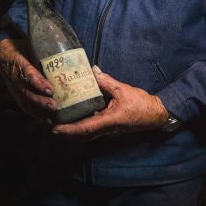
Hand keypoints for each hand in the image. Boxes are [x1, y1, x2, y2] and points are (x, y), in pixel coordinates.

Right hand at [0, 38, 55, 121]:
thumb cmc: (21, 48)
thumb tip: (65, 49)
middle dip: (41, 101)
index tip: (49, 90)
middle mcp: (15, 77)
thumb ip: (43, 49)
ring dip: (40, 109)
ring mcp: (14, 88)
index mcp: (18, 62)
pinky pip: (25, 105)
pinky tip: (48, 118)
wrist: (3, 53)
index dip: (38, 83)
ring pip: (26, 101)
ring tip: (53, 114)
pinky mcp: (16, 94)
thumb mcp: (29, 45)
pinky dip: (36, 113)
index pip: (28, 74)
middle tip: (54, 106)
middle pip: (27, 92)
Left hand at [52, 66, 168, 139]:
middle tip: (49, 123)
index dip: (68, 130)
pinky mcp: (109, 128)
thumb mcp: (123, 90)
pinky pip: (92, 129)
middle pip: (81, 135)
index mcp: (109, 121)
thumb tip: (93, 70)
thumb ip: (106, 81)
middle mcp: (106, 130)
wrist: (156, 114)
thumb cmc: (141, 104)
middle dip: (65, 132)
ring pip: (86, 134)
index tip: (54, 129)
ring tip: (58, 121)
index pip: (85, 128)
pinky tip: (74, 116)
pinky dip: (81, 126)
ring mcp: (107, 131)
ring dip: (72, 130)